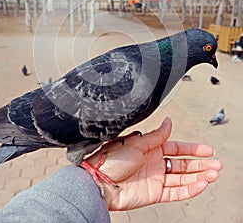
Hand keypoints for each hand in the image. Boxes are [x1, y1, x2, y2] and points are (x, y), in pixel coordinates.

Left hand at [88, 118, 221, 210]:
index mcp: (150, 148)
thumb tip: (168, 121)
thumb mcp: (137, 142)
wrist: (99, 180)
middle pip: (183, 163)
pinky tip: (200, 184)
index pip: (176, 147)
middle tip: (215, 164)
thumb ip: (156, 135)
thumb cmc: (112, 159)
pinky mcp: (155, 192)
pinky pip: (176, 192)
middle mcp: (155, 162)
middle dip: (200, 164)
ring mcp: (156, 178)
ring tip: (213, 173)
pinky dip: (190, 189)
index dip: (192, 149)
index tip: (206, 150)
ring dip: (199, 176)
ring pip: (183, 178)